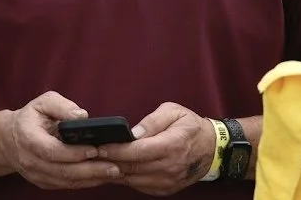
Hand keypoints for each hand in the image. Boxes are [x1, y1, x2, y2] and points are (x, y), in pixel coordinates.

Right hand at [0, 91, 119, 189]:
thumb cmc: (31, 117)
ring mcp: (36, 175)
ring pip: (66, 181)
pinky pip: (66, 185)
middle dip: (90, 170)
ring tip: (113, 172)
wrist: (10, 139)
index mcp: (28, 138)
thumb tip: (81, 116)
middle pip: (62, 171)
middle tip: (114, 166)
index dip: (74, 153)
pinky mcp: (44, 182)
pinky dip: (85, 182)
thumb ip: (62, 106)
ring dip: (91, 179)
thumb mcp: (43, 102)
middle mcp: (30, 161)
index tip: (95, 149)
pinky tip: (102, 176)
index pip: (52, 151)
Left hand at [96, 102, 215, 195]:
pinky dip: (124, 178)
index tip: (99, 146)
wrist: (211, 149)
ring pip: (133, 179)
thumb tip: (132, 133)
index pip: (138, 151)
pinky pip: (138, 185)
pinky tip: (113, 168)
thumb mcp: (173, 112)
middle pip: (132, 167)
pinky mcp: (164, 189)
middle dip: (109, 161)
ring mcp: (167, 181)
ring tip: (96, 161)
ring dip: (113, 172)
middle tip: (90, 153)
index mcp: (172, 145)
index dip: (116, 150)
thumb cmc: (190, 126)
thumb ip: (152, 121)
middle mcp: (169, 167)